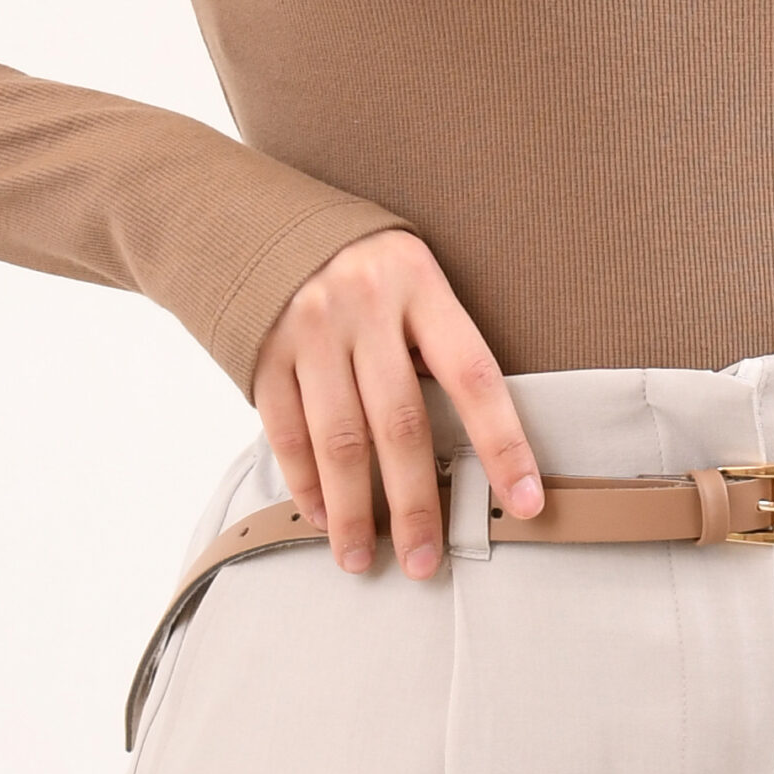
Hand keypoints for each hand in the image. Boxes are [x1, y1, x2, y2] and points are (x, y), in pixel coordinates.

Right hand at [252, 228, 542, 578]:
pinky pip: (287, 432)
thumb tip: (466, 438)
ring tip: (362, 559)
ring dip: (353, 511)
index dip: (505, 445)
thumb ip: (431, 339)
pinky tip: (321, 515)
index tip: (526, 502)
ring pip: (340, 441)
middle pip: (400, 424)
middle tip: (424, 561)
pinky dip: (306, 482)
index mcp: (419, 281)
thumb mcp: (406, 273)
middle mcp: (362, 304)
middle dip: (417, 503)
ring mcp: (307, 329)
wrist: (246, 213)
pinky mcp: (259, 351)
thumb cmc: (352, 258)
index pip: (475, 376)